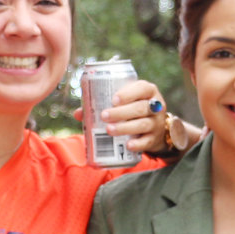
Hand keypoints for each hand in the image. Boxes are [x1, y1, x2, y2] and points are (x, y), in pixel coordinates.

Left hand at [72, 79, 194, 154]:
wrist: (155, 129)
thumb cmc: (133, 110)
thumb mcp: (125, 102)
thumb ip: (103, 104)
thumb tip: (78, 113)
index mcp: (147, 91)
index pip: (142, 88)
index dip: (129, 93)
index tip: (113, 99)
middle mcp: (155, 106)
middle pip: (140, 108)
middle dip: (122, 112)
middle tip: (104, 115)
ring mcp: (156, 123)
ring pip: (143, 124)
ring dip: (125, 127)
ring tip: (109, 130)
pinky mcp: (154, 139)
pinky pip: (147, 142)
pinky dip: (137, 144)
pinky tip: (127, 145)